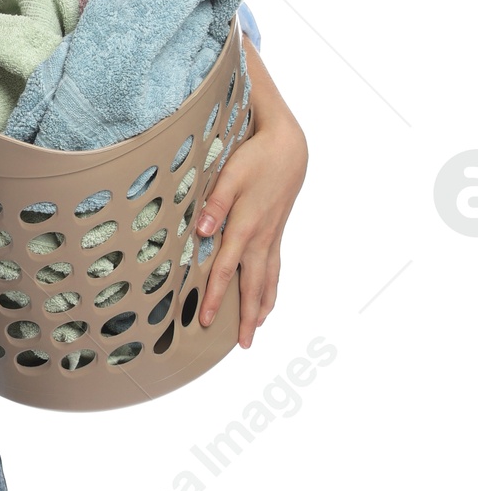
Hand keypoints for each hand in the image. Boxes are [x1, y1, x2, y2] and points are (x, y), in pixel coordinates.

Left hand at [195, 69, 307, 345]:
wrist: (289, 146)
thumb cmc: (255, 158)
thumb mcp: (230, 174)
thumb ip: (214, 203)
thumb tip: (202, 230)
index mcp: (245, 227)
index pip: (225, 270)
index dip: (215, 297)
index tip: (207, 322)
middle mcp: (261, 238)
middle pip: (253, 285)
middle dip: (247, 316)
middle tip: (243, 344)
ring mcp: (272, 237)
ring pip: (268, 280)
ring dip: (262, 307)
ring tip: (257, 331)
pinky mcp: (277, 232)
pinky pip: (276, 268)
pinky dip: (273, 288)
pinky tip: (270, 301)